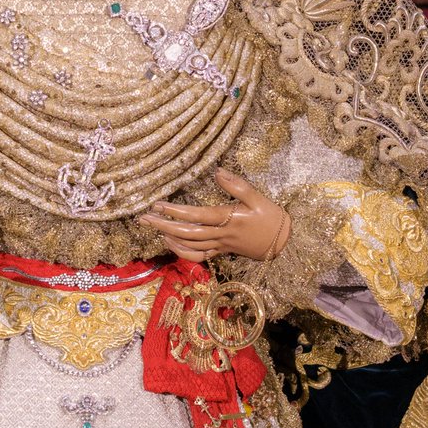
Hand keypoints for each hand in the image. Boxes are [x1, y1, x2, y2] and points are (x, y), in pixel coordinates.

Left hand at [139, 168, 290, 262]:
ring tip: (152, 226)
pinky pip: (198, 256)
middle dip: (163, 225)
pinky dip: (182, 252)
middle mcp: (220, 235)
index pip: (196, 216)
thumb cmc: (271, 217)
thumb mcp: (258, 197)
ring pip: (189, 245)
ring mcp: (220, 245)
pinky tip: (170, 243)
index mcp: (228, 219)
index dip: (175, 211)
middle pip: (187, 233)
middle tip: (143, 218)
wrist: (284, 243)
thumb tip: (217, 171)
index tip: (157, 204)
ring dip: (168, 237)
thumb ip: (237, 185)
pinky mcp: (222, 252)